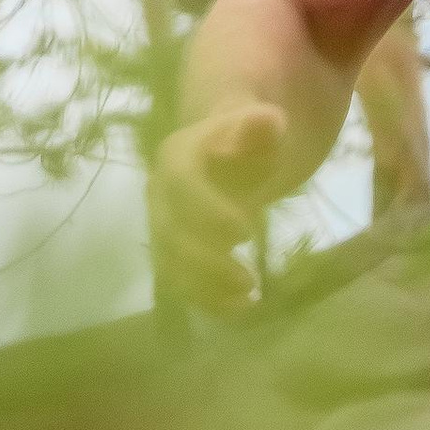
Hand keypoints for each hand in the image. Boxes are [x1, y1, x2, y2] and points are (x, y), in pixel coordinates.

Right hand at [149, 99, 294, 316]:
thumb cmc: (245, 143)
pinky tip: (242, 309)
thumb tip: (270, 121)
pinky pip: (180, 283)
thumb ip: (261, 127)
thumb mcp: (258, 129)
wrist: (224, 156)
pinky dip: (207, 301)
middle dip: (206, 260)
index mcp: (177, 158)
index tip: (246, 234)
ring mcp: (162, 228)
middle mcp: (160, 195)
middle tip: (249, 279)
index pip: (181, 184)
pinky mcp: (172, 254)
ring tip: (249, 300)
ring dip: (205, 289)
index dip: (207, 211)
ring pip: (170, 264)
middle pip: (170, 232)